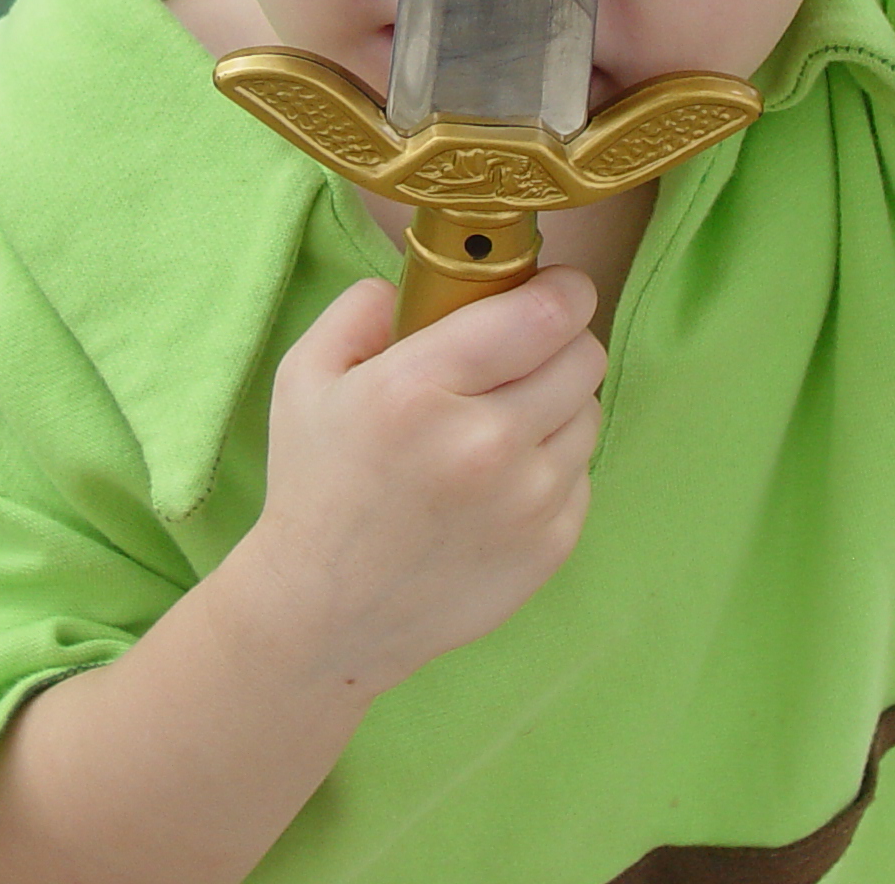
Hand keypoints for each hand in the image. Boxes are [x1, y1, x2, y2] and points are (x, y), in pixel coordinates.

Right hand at [240, 270, 605, 695]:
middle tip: (523, 352)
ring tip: (503, 420)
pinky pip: (582, 472)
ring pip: (588, 411)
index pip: (544, 312)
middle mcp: (483, 443)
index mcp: (418, 389)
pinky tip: (501, 479)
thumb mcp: (305, 376)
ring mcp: (525, 501)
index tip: (554, 286)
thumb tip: (426, 281)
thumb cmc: (316, 484)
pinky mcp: (551, 545)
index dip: (563, 287)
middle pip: (583, 354)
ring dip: (557, 403)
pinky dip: (552, 464)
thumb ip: (362, 307)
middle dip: (559, 341)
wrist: (327, 612)